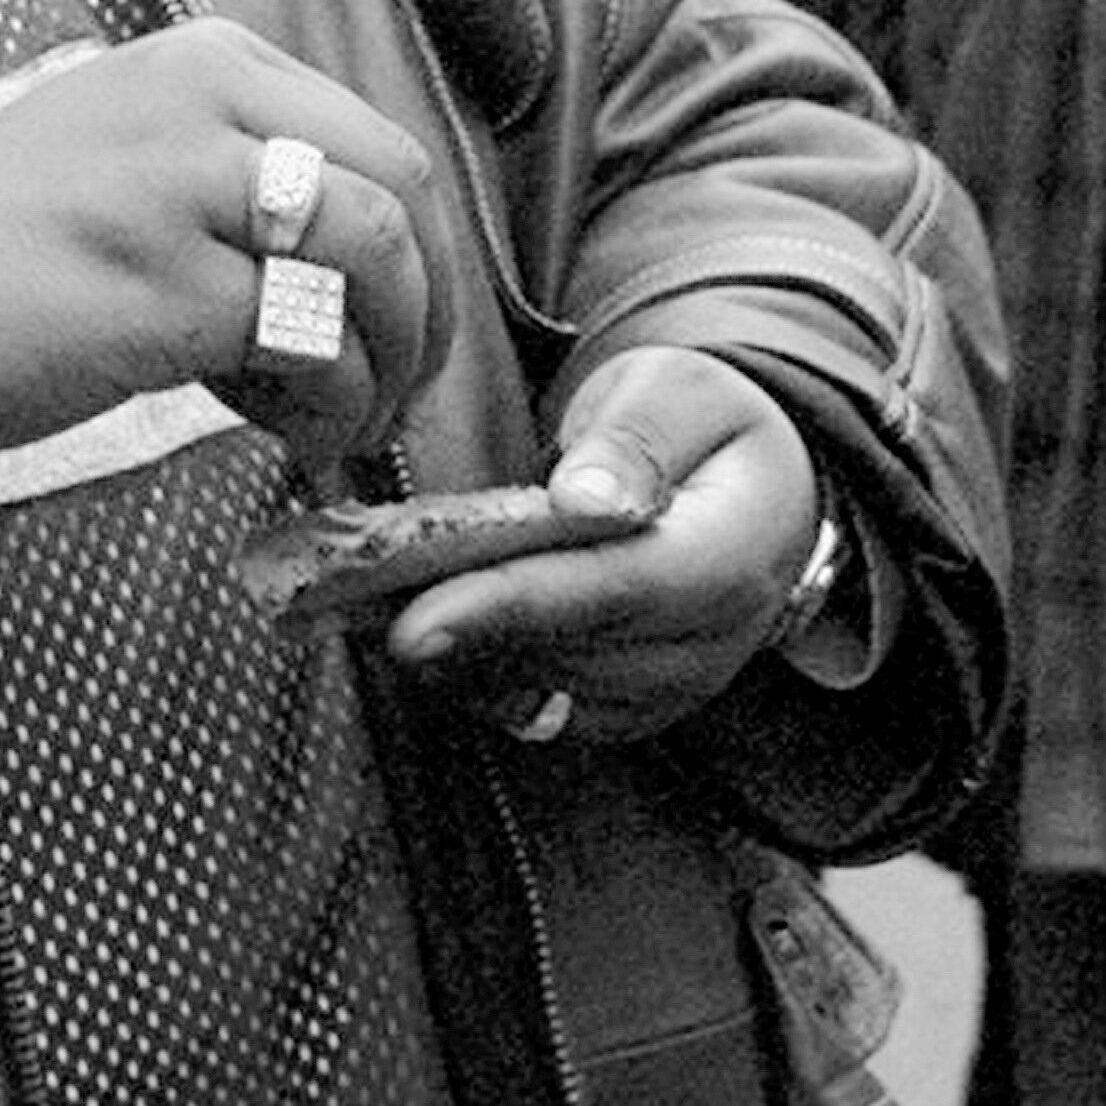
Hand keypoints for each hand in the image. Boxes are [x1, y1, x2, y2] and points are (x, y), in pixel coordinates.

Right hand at [0, 19, 444, 463]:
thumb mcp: (125, 152)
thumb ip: (235, 173)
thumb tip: (356, 264)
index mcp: (202, 60)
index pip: (375, 139)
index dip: (415, 247)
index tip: (399, 322)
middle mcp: (203, 100)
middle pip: (399, 188)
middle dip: (427, 302)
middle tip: (403, 383)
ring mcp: (185, 187)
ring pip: (373, 258)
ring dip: (388, 360)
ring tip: (345, 421)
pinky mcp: (167, 287)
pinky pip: (312, 344)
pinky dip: (327, 403)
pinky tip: (283, 432)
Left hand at [379, 346, 828, 743]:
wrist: (755, 489)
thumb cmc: (704, 426)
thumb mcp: (676, 394)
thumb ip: (635, 439)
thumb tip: (585, 497)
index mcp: (734, 552)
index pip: (614, 592)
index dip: (511, 608)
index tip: (415, 622)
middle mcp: (713, 639)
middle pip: (569, 651)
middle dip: (458, 628)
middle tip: (350, 597)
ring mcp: (677, 686)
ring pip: (550, 690)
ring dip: (459, 655)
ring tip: (373, 605)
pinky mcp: (636, 706)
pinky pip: (548, 711)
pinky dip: (481, 676)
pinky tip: (431, 631)